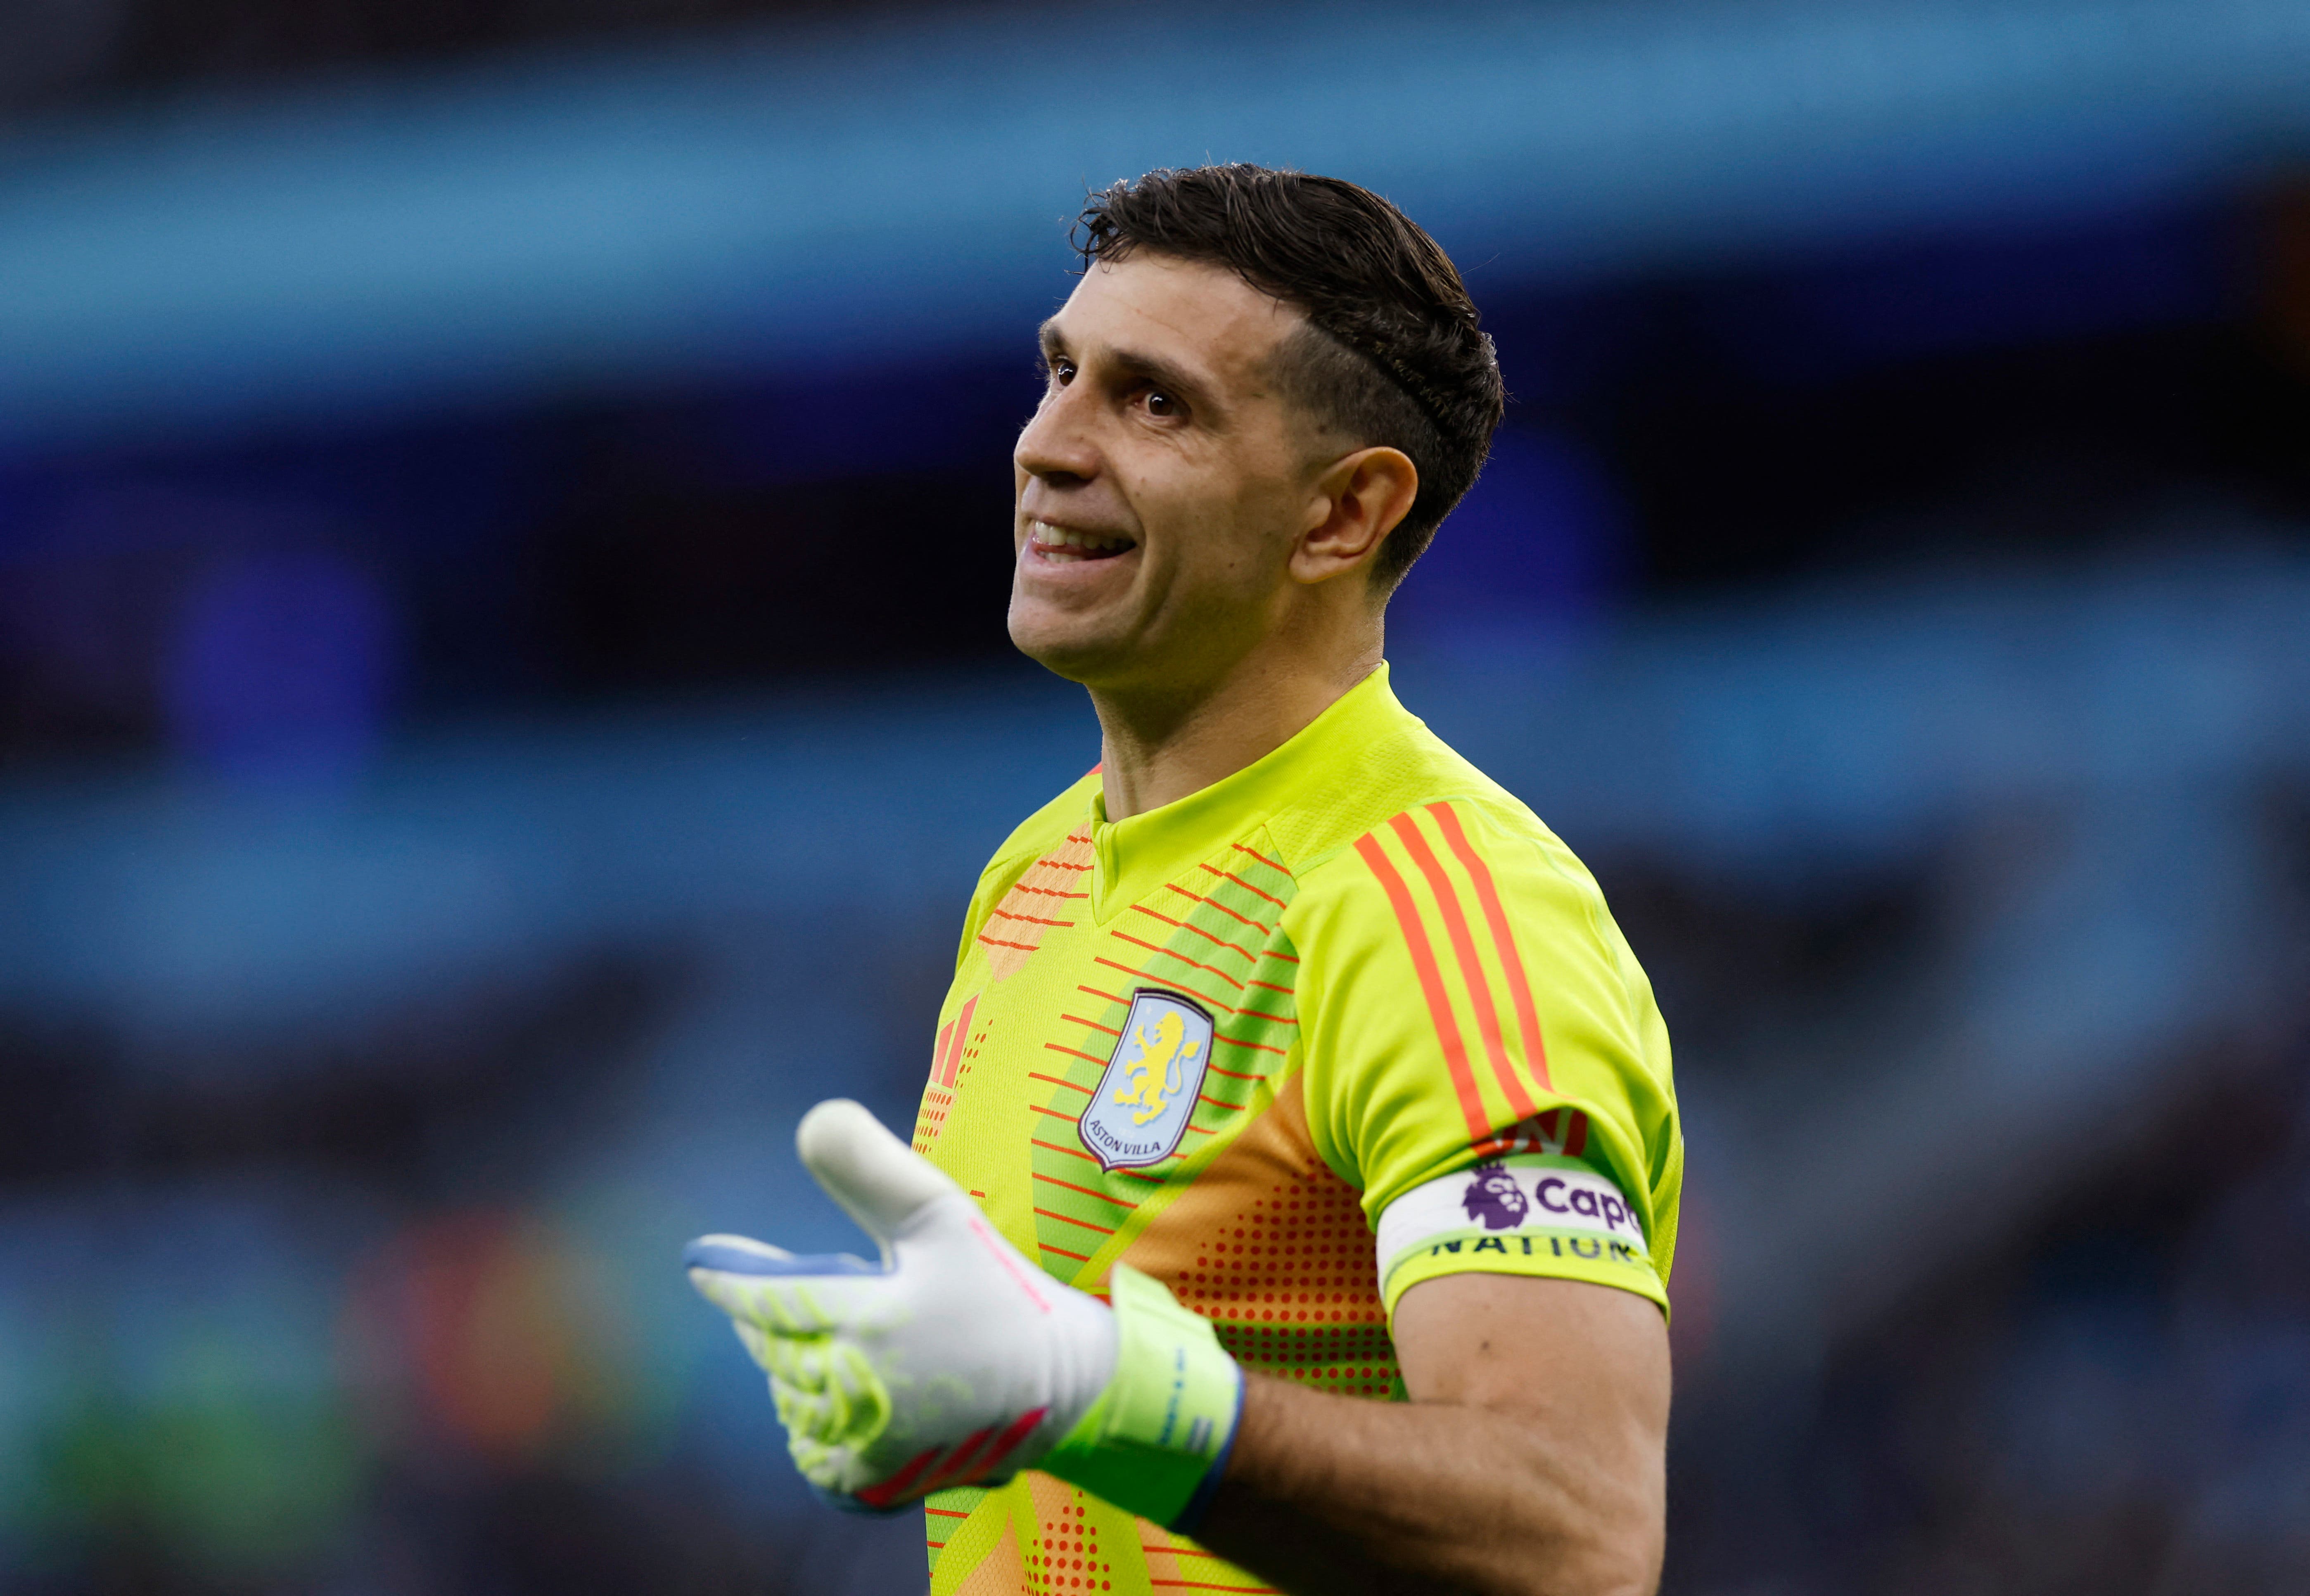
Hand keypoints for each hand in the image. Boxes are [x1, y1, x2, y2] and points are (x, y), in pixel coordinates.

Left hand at [684, 1099, 1241, 1524]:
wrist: (1067, 1385)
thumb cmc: (1002, 1291)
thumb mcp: (941, 1213)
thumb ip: (871, 1166)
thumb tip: (809, 1120)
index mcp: (866, 1320)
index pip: (766, 1298)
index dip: (728, 1277)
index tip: (700, 1261)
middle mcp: (855, 1390)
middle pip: (773, 1349)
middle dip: (772, 1319)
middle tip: (787, 1296)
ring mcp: (864, 1445)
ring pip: (789, 1399)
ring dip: (794, 1371)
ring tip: (827, 1345)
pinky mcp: (878, 1482)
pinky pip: (815, 1457)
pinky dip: (814, 1429)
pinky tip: (837, 1403)